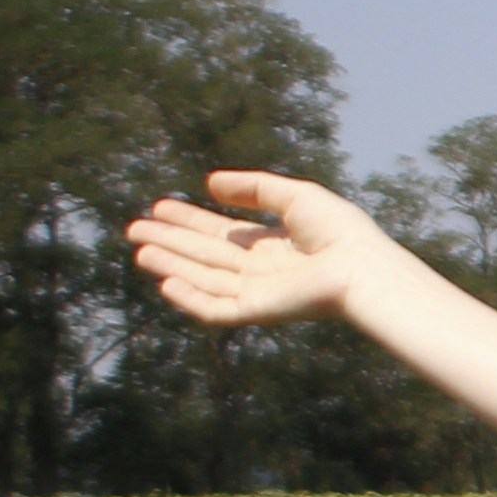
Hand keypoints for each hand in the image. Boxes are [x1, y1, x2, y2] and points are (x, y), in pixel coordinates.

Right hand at [126, 169, 395, 330]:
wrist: (361, 267)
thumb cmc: (339, 230)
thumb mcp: (293, 196)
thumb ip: (253, 187)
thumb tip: (210, 184)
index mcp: (274, 245)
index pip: (222, 234)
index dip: (190, 220)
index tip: (159, 207)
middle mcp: (263, 271)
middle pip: (206, 256)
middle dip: (171, 241)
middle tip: (135, 228)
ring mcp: (259, 293)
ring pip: (204, 280)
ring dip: (172, 265)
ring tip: (140, 250)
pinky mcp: (258, 312)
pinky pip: (216, 310)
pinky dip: (191, 299)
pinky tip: (167, 282)